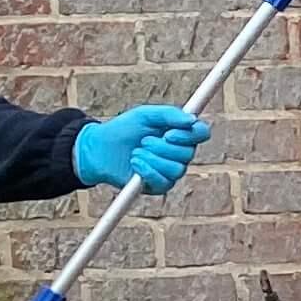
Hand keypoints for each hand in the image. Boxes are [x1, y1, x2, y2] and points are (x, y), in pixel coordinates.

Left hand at [74, 106, 210, 194]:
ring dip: (153, 159)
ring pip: (177, 169)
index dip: (191, 134)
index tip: (170, 133)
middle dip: (163, 147)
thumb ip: (169, 114)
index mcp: (181, 133)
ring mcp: (171, 171)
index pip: (202, 133)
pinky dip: (148, 171)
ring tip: (136, 153)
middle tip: (144, 141)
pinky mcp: (159, 186)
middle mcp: (180, 153)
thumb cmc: (123, 129)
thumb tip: (191, 119)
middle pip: (189, 153)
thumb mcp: (145, 115)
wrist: (98, 149)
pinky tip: (135, 163)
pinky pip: (164, 182)